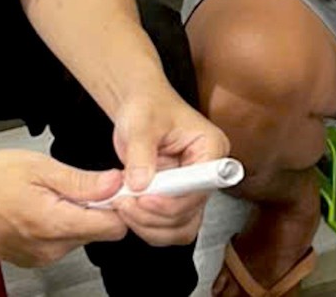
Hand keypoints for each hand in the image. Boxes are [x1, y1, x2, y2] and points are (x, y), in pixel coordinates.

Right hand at [0, 149, 127, 266]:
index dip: (119, 204)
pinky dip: (59, 223)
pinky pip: (60, 242)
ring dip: (76, 214)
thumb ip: (81, 180)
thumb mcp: (39, 166)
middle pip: (98, 232)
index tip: (115, 186)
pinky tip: (41, 205)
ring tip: (52, 192)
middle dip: (96, 207)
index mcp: (54, 224)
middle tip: (76, 183)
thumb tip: (115, 183)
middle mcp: (49, 248)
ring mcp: (40, 257)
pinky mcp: (31, 259)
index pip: (113, 227)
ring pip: (80, 236)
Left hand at [110, 86, 230, 246]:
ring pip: (180, 227)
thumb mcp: (141, 123)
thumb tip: (141, 183)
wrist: (139, 109)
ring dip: (149, 225)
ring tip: (123, 204)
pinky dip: (146, 226)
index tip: (145, 198)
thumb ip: (141, 153)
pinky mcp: (176, 201)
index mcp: (211, 148)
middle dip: (154, 215)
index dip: (173, 200)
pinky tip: (128, 209)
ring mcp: (192, 190)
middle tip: (124, 202)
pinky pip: (167, 227)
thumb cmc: (147, 107)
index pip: (200, 187)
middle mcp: (207, 174)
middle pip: (190, 212)